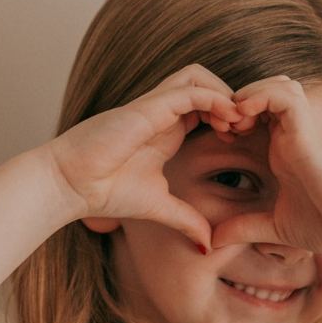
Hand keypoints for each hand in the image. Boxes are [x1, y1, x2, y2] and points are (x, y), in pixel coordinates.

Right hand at [45, 64, 247, 249]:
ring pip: (199, 77)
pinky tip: (228, 119)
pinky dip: (213, 98)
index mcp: (167, 131)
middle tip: (248, 128)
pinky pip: (188, 89)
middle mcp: (162, 113)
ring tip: (240, 122)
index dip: (228, 118)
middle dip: (232, 101)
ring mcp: (154, 106)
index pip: (205, 108)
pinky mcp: (148, 107)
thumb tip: (206, 245)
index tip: (244, 141)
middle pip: (206, 85)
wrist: (73, 185)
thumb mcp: (159, 208)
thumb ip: (185, 220)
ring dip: (225, 94)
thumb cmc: (106, 192)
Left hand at [209, 76, 321, 258]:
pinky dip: (262, 95)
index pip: (256, 114)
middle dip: (236, 101)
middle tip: (219, 123)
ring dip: (249, 93)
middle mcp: (292, 136)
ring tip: (232, 118)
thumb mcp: (274, 229)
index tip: (217, 136)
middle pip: (265, 92)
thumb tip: (212, 241)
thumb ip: (244, 228)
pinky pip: (286, 97)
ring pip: (277, 85)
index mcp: (283, 152)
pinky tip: (244, 114)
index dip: (232, 117)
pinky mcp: (310, 136)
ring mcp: (302, 133)